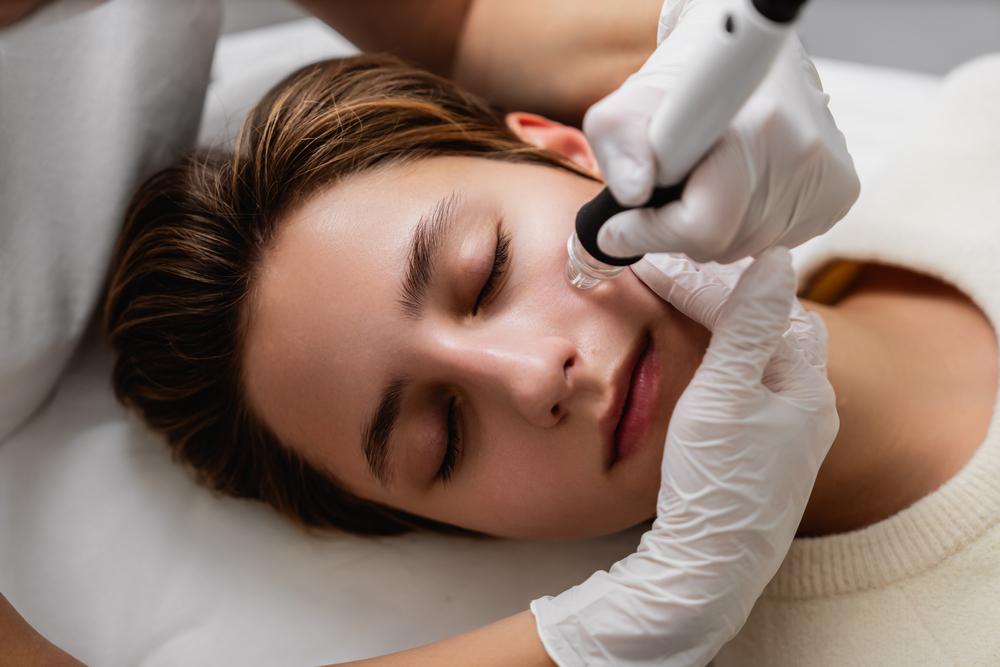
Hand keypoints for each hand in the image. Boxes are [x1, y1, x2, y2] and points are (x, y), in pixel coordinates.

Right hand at [530, 248, 836, 665]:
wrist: (709, 565)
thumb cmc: (716, 480)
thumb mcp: (725, 394)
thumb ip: (747, 325)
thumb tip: (777, 258)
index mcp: (806, 385)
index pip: (762, 309)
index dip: (709, 283)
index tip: (659, 266)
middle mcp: (808, 405)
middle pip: (771, 327)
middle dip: (723, 295)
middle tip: (669, 274)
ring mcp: (790, 432)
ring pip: (762, 355)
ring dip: (725, 324)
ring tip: (682, 300)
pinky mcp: (766, 452)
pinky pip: (752, 384)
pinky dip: (725, 356)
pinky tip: (703, 354)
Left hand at [584, 0, 859, 263]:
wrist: (743, 56)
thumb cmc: (681, 85)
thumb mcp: (628, 106)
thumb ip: (620, 148)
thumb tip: (634, 195)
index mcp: (757, 127)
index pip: (703, 225)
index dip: (652, 233)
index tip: (619, 229)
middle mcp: (805, 152)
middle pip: (724, 244)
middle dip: (679, 231)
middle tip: (664, 199)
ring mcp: (829, 175)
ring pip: (749, 249)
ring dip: (714, 231)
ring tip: (702, 187)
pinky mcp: (841, 191)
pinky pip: (778, 242)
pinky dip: (747, 228)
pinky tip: (738, 190)